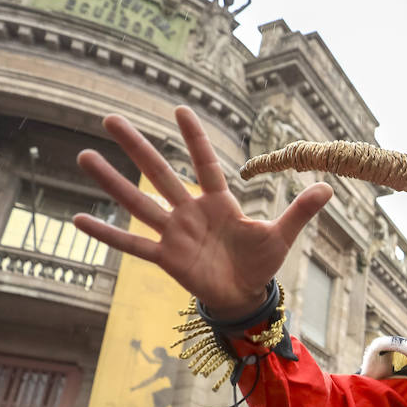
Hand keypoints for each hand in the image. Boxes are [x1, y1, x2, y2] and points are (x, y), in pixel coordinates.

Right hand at [75, 106, 332, 319]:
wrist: (244, 297)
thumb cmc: (259, 263)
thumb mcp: (282, 236)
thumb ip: (300, 211)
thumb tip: (329, 188)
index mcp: (218, 202)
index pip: (204, 164)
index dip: (194, 138)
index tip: (179, 109)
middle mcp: (190, 212)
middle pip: (160, 173)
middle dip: (137, 147)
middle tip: (110, 118)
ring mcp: (174, 234)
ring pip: (138, 202)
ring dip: (112, 182)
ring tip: (83, 156)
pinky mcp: (165, 259)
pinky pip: (132, 244)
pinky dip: (106, 234)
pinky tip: (77, 219)